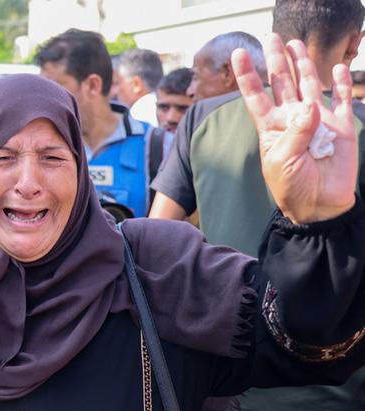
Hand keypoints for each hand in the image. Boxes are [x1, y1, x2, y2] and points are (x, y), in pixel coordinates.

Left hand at [233, 34, 357, 223]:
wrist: (319, 204)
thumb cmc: (292, 185)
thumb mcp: (282, 160)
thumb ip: (294, 133)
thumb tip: (311, 106)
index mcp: (270, 127)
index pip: (255, 95)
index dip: (248, 75)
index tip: (239, 54)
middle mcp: (291, 119)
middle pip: (282, 82)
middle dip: (276, 60)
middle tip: (271, 37)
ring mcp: (317, 120)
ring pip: (309, 85)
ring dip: (303, 64)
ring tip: (295, 44)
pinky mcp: (340, 126)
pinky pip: (342, 100)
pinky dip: (341, 83)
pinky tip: (337, 68)